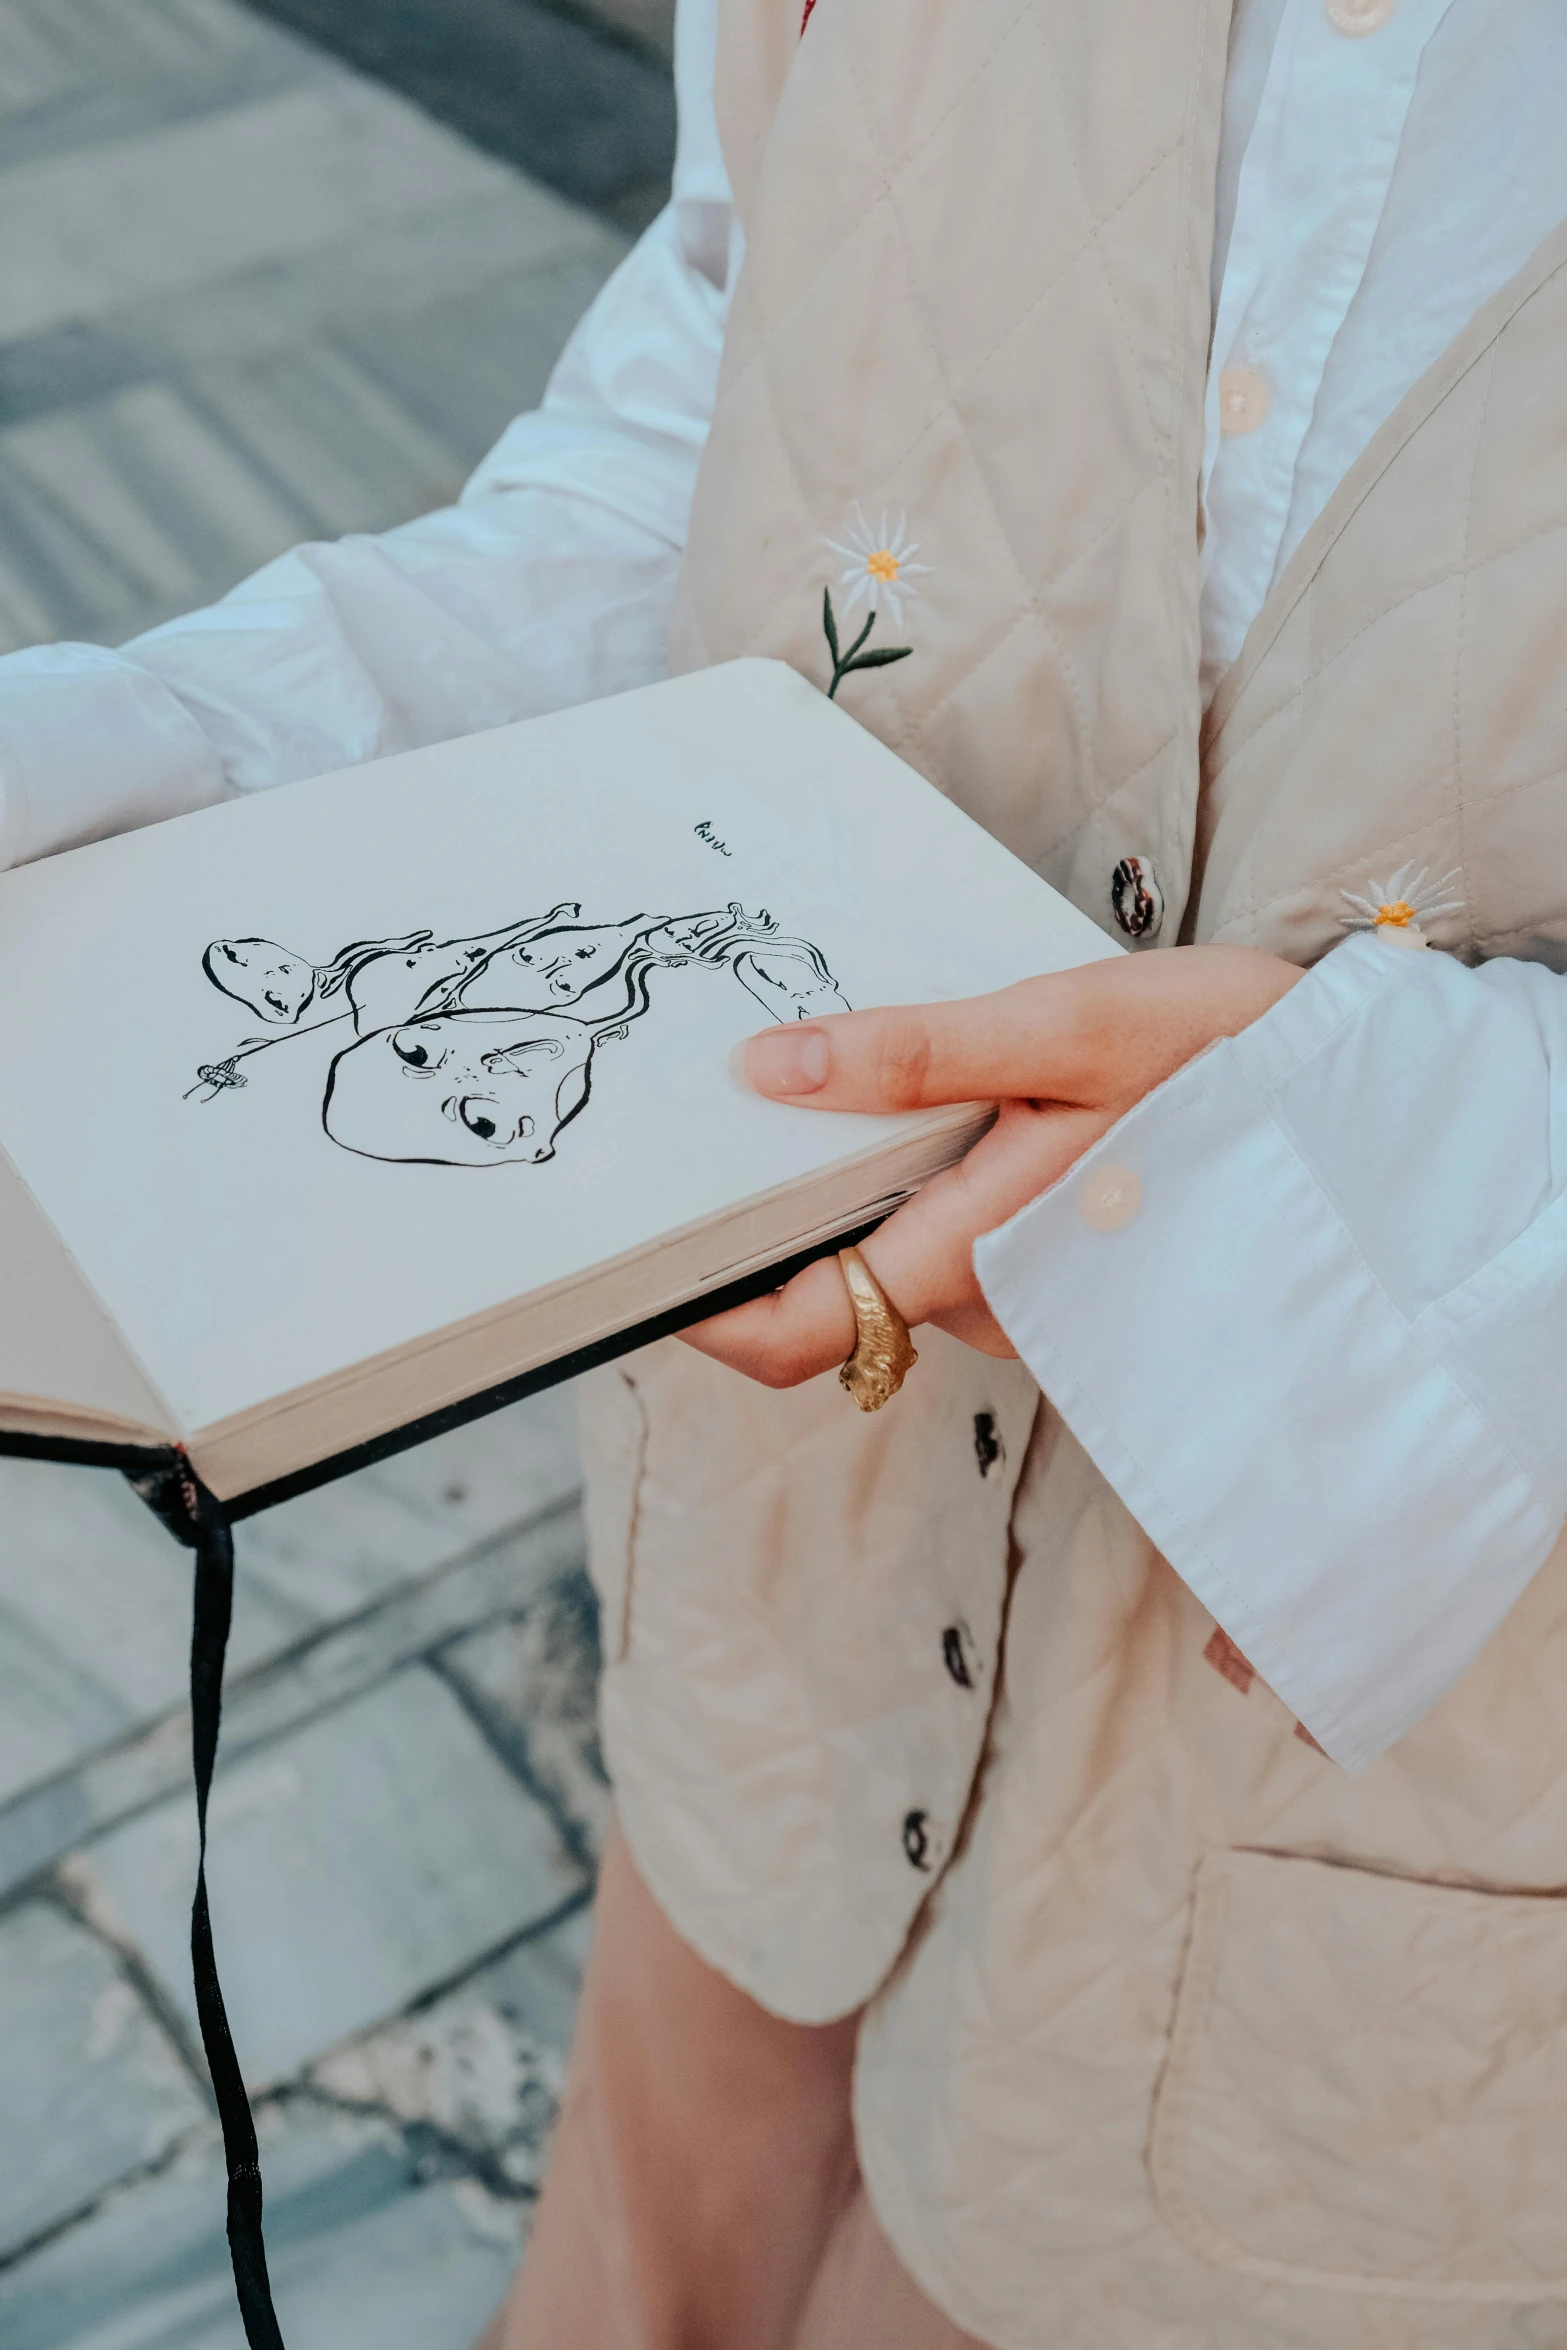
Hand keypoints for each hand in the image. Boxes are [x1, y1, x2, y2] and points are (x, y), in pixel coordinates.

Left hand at [684, 945, 1301, 1384]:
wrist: (1371, 1107)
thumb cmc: (1234, 1056)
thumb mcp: (1071, 1028)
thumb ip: (917, 1055)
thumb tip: (769, 1070)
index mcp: (981, 1256)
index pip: (797, 1334)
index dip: (698, 1310)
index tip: (631, 1255)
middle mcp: (997, 1307)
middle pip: (832, 1298)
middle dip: (765, 1225)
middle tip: (711, 1116)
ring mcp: (1033, 1304)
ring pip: (893, 1270)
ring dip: (844, 1199)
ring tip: (815, 1084)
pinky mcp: (1061, 1277)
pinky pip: (951, 1252)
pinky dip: (912, 1193)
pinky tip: (918, 1105)